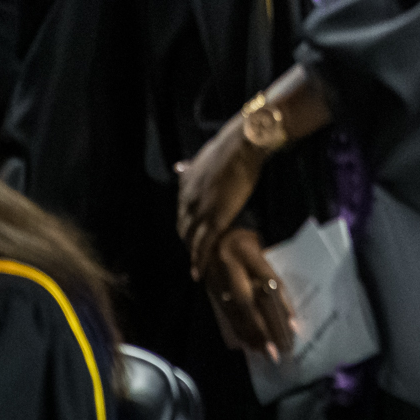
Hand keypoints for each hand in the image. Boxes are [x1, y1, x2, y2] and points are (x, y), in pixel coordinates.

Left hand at [175, 116, 264, 277]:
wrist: (240, 147)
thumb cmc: (229, 148)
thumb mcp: (202, 157)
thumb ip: (191, 167)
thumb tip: (179, 167)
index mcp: (185, 186)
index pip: (182, 212)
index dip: (187, 225)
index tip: (191, 233)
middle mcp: (187, 201)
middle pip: (183, 228)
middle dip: (188, 241)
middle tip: (195, 252)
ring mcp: (200, 212)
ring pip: (191, 240)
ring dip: (192, 254)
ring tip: (197, 266)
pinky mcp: (215, 220)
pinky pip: (203, 246)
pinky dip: (199, 261)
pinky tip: (199, 272)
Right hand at [201, 227, 295, 359]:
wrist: (209, 235)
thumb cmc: (244, 240)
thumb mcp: (260, 248)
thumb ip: (269, 273)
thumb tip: (286, 306)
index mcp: (247, 251)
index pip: (268, 281)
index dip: (281, 304)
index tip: (293, 325)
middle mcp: (230, 266)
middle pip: (248, 302)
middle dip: (263, 328)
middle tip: (276, 350)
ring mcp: (217, 280)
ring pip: (234, 312)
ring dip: (251, 334)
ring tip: (265, 352)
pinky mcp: (209, 290)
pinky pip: (225, 314)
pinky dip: (238, 330)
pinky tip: (248, 344)